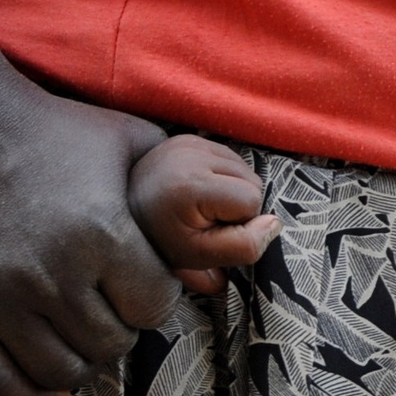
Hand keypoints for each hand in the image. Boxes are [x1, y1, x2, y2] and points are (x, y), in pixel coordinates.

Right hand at [0, 86, 180, 395]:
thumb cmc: (55, 132)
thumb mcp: (132, 145)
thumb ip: (180, 198)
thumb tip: (220, 265)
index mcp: (100, 232)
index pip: (152, 307)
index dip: (155, 299)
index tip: (141, 283)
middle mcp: (51, 272)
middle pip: (110, 343)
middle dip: (119, 328)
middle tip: (109, 307)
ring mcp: (0, 298)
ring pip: (62, 370)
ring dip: (79, 360)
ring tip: (79, 334)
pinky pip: (1, 383)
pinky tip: (50, 387)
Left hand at [128, 133, 279, 295]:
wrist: (120, 215)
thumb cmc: (160, 242)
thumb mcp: (198, 257)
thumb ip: (240, 248)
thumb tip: (275, 224)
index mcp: (189, 184)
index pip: (251, 200)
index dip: (239, 223)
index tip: (209, 231)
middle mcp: (190, 154)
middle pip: (253, 182)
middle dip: (237, 207)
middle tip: (202, 220)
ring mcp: (189, 142)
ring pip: (245, 169)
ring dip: (231, 191)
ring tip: (199, 206)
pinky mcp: (189, 138)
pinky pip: (229, 159)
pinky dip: (221, 178)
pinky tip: (197, 191)